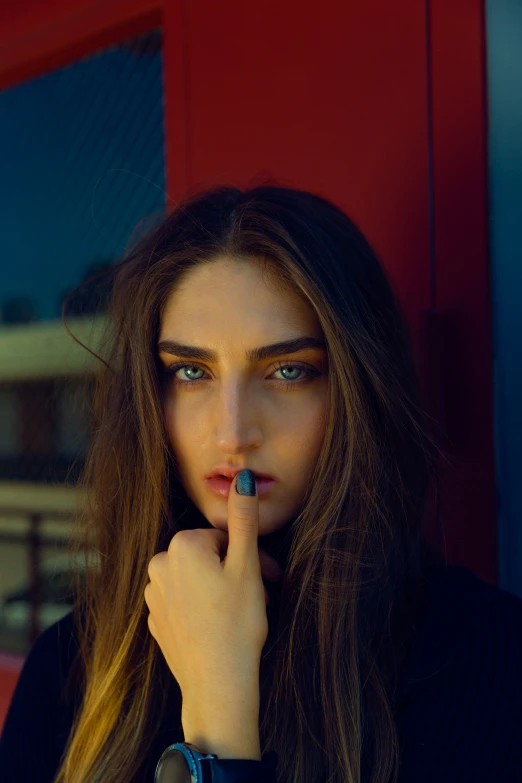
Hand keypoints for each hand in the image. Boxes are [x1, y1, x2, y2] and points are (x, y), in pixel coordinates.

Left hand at [144, 469, 283, 743]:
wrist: (217, 686)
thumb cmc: (237, 623)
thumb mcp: (247, 565)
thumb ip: (243, 518)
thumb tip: (241, 477)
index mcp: (180, 546)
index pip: (224, 537)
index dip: (250, 554)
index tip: (270, 574)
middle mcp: (158, 565)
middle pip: (209, 556)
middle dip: (236, 569)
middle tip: (263, 591)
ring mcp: (153, 596)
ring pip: (197, 579)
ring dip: (220, 587)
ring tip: (242, 611)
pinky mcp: (155, 621)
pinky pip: (184, 602)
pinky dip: (203, 607)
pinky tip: (221, 626)